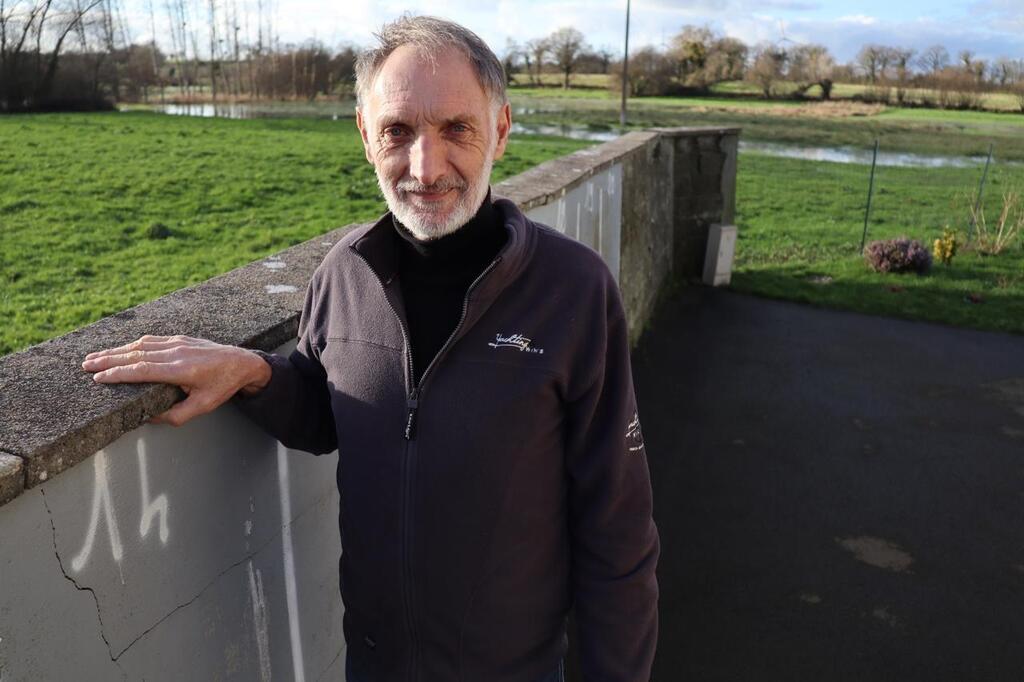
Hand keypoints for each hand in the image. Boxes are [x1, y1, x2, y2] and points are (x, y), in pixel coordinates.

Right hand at [81, 335, 271, 426]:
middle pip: (135, 355)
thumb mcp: (202, 407)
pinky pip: (150, 340)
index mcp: (180, 370)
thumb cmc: (223, 387)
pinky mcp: (179, 338)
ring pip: (140, 345)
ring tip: (94, 357)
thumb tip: (147, 417)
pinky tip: (120, 350)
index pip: (142, 370)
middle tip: (85, 365)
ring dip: (116, 350)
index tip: (98, 378)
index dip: (118, 373)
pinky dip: (132, 344)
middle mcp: (176, 353)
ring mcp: (177, 343)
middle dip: (108, 359)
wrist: (242, 362)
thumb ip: (175, 415)